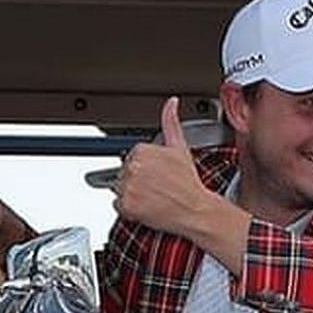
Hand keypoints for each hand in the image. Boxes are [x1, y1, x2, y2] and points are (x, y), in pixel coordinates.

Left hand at [115, 98, 211, 236]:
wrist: (194, 210)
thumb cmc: (188, 182)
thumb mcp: (180, 148)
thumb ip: (171, 122)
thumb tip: (171, 102)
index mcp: (142, 150)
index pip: (132, 158)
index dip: (144, 168)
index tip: (157, 174)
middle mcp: (133, 167)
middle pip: (124, 173)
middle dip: (137, 180)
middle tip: (157, 187)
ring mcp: (128, 186)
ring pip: (119, 189)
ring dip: (132, 194)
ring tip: (152, 197)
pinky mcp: (126, 205)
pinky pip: (118, 205)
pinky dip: (129, 208)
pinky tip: (146, 206)